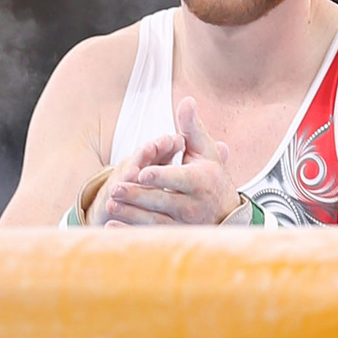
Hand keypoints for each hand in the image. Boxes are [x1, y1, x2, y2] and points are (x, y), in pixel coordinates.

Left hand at [101, 97, 240, 225]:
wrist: (226, 213)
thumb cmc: (211, 177)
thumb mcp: (204, 151)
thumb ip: (191, 127)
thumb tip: (187, 101)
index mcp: (201, 180)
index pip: (179, 178)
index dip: (161, 175)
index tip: (142, 172)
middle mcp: (194, 204)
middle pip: (162, 200)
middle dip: (138, 195)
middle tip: (115, 188)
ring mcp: (184, 223)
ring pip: (155, 221)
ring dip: (131, 215)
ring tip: (111, 205)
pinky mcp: (175, 236)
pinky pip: (151, 237)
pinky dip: (130, 233)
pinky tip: (112, 227)